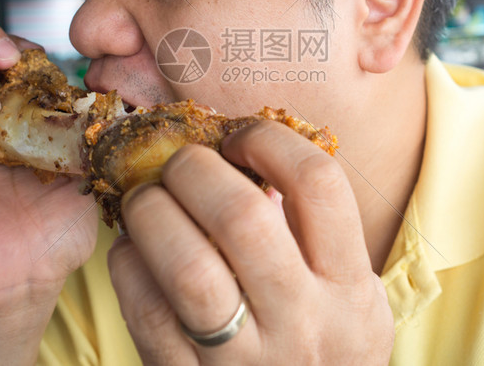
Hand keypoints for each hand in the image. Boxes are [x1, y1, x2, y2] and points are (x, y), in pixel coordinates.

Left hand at [108, 120, 394, 363]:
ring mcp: (244, 361)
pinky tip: (132, 251)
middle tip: (181, 163)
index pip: (318, 184)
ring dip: (153, 213)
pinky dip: (128, 265)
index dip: (269, 141)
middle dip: (197, 169)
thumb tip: (248, 160)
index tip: (240, 139)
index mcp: (348, 288)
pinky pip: (146, 313)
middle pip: (241, 217)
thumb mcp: (354, 298)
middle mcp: (302, 323)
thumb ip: (319, 234)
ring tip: (146, 200)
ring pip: (188, 267)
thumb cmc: (328, 352)